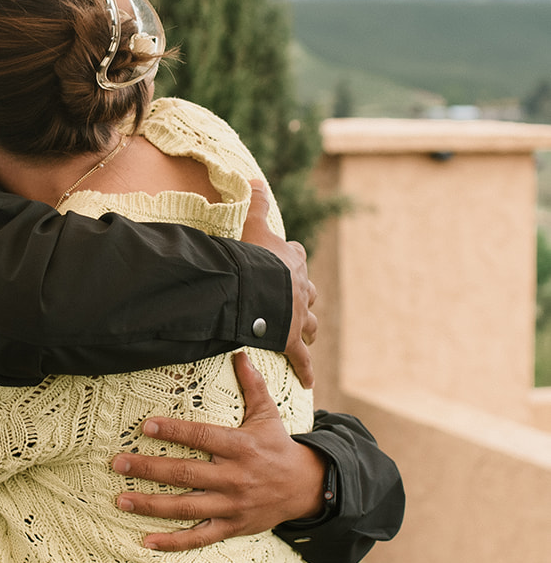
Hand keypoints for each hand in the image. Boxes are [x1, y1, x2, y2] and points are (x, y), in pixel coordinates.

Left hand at [111, 352, 327, 550]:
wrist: (307, 488)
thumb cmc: (279, 448)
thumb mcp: (268, 415)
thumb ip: (253, 386)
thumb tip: (240, 353)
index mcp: (241, 447)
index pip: (202, 436)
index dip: (174, 431)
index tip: (145, 426)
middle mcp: (235, 477)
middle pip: (186, 473)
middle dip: (149, 469)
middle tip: (118, 464)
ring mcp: (232, 505)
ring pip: (187, 507)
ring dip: (151, 506)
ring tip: (121, 501)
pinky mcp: (232, 527)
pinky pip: (200, 538)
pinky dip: (173, 543)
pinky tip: (146, 541)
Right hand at [241, 179, 316, 388]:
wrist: (257, 287)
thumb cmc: (253, 257)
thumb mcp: (254, 225)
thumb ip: (256, 202)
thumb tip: (256, 178)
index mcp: (291, 261)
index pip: (296, 255)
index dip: (291, 257)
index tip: (286, 258)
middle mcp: (300, 287)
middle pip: (308, 292)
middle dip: (303, 296)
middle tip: (296, 302)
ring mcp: (298, 315)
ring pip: (310, 323)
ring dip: (307, 328)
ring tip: (304, 335)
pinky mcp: (292, 339)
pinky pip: (302, 358)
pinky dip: (306, 370)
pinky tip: (309, 383)